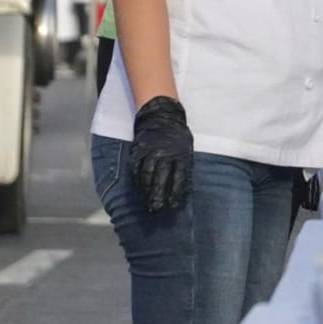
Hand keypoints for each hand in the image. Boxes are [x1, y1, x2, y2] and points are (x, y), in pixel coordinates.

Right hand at [130, 96, 193, 211]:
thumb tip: (183, 184)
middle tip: (157, 208)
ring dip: (146, 191)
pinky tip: (139, 189)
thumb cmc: (177, 133)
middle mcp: (164, 154)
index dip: (175, 192)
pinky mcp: (138, 151)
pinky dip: (137, 181)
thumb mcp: (186, 147)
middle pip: (160, 178)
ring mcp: (149, 152)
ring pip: (146, 175)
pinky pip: (136, 169)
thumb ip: (183, 164)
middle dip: (158, 195)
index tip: (173, 204)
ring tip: (147, 202)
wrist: (160, 115)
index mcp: (180, 153)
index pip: (178, 177)